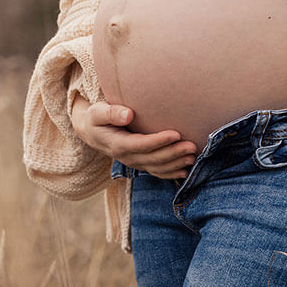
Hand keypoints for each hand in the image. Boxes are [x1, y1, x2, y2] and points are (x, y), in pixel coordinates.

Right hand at [71, 95, 197, 179]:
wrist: (93, 133)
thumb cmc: (97, 118)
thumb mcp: (98, 112)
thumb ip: (111, 113)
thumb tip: (128, 115)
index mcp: (118, 145)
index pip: (142, 144)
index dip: (159, 141)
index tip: (176, 134)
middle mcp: (127, 157)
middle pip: (153, 158)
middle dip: (174, 153)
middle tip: (192, 145)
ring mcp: (135, 163)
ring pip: (158, 167)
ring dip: (176, 164)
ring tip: (193, 156)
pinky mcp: (140, 164)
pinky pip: (157, 172)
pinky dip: (171, 174)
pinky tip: (185, 172)